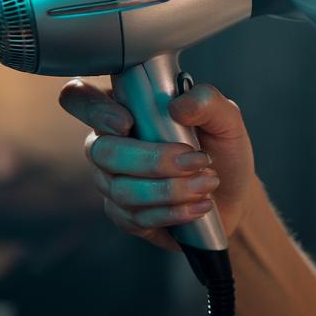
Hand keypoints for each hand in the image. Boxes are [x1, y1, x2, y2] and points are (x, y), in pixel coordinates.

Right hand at [59, 78, 260, 252]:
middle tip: (198, 160)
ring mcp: (112, 181)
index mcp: (127, 107)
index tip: (128, 123)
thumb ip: (207, 102)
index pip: (80, 98)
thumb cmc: (222, 150)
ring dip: (170, 188)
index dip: (93, 109)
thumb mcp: (227, 119)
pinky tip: (200, 206)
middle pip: (101, 151)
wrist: (234, 195)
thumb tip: (177, 107)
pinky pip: (135, 216)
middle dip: (153, 159)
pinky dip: (173, 211)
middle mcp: (110, 143)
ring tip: (207, 183)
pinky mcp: (124, 215)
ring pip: (120, 188)